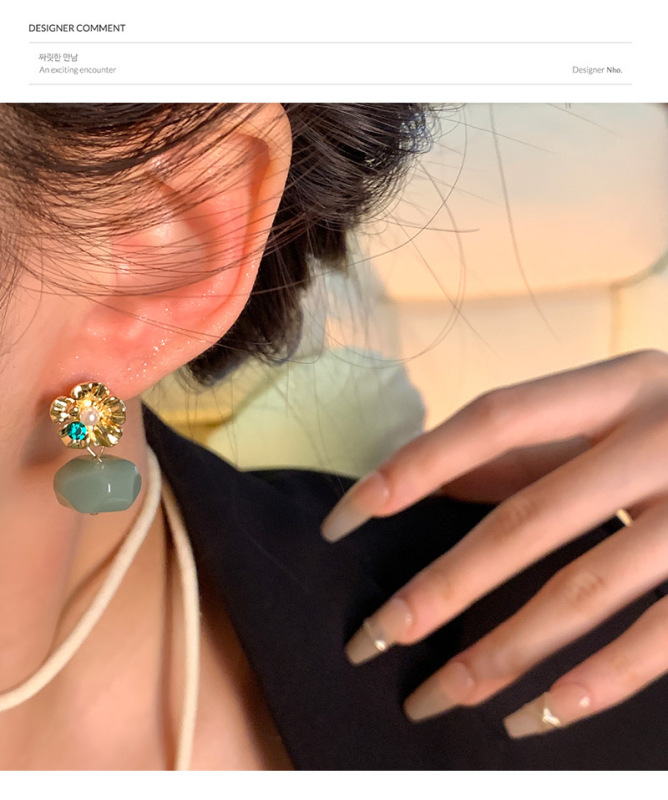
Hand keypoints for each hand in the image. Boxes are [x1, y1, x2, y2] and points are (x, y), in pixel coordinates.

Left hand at [320, 349, 667, 737]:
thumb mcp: (619, 409)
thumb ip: (534, 443)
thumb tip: (426, 479)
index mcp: (621, 385)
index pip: (493, 421)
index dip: (414, 467)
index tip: (345, 519)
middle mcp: (664, 433)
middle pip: (527, 520)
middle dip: (442, 588)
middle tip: (373, 640)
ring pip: (584, 591)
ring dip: (502, 653)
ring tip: (438, 696)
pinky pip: (661, 639)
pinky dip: (597, 684)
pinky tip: (535, 717)